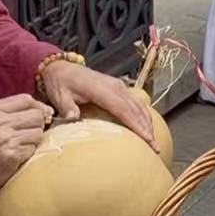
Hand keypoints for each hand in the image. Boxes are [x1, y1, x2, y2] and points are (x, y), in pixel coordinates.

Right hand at [0, 94, 51, 206]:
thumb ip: (8, 113)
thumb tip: (44, 110)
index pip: (26, 99)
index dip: (37, 106)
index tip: (42, 113)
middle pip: (36, 115)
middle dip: (37, 124)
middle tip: (27, 133)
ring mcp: (6, 138)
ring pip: (38, 132)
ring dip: (32, 140)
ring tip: (18, 145)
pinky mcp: (11, 155)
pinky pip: (33, 148)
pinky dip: (27, 153)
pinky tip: (15, 156)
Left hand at [41, 60, 158, 151]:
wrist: (61, 68)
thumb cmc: (60, 84)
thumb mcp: (59, 95)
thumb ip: (67, 107)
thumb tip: (73, 118)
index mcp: (102, 89)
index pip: (123, 109)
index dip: (136, 124)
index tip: (147, 139)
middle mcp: (115, 87)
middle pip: (135, 109)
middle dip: (147, 128)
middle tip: (155, 147)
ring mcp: (118, 86)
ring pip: (139, 105)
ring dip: (148, 122)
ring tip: (154, 141)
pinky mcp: (119, 88)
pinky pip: (136, 102)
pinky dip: (143, 115)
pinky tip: (147, 126)